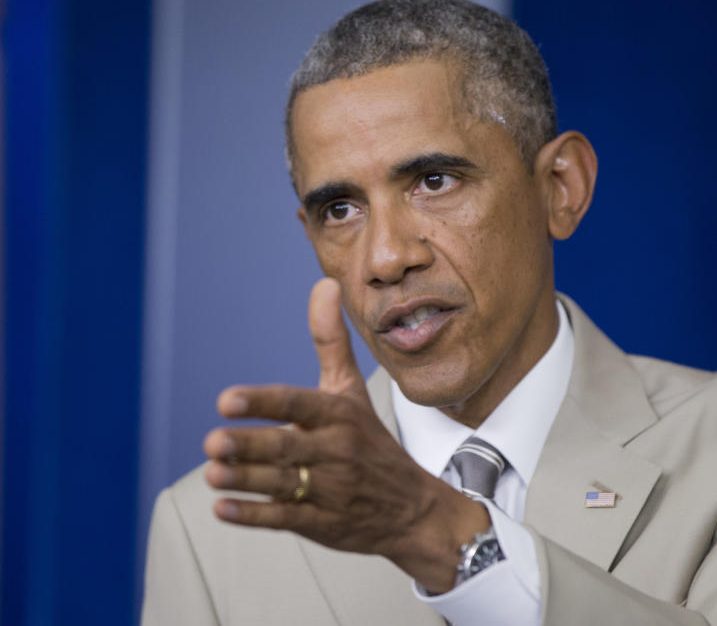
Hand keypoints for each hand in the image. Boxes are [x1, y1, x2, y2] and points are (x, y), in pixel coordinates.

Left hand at [203, 278, 489, 591]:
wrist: (413, 508)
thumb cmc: (372, 442)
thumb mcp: (352, 391)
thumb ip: (331, 341)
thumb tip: (324, 283)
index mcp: (339, 415)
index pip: (298, 404)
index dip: (262, 402)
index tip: (226, 400)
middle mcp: (335, 450)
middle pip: (286, 447)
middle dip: (249, 445)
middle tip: (213, 441)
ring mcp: (330, 489)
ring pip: (283, 483)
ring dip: (245, 479)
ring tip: (212, 473)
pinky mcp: (322, 523)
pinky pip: (285, 519)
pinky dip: (253, 515)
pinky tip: (223, 508)